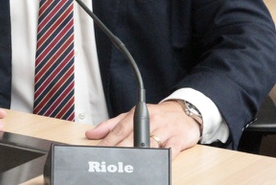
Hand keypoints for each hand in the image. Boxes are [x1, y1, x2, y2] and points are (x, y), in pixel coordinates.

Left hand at [84, 102, 200, 159]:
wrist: (184, 113)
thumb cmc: (157, 117)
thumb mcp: (133, 116)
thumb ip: (112, 125)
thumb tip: (92, 134)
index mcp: (138, 114)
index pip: (119, 129)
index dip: (107, 142)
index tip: (98, 151)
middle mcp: (152, 120)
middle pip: (132, 138)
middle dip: (119, 150)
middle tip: (109, 160)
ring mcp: (166, 130)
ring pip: (150, 144)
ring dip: (138, 154)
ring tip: (128, 163)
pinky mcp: (179, 139)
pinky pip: (170, 151)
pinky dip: (162, 158)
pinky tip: (154, 163)